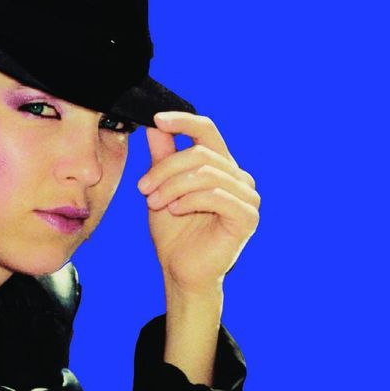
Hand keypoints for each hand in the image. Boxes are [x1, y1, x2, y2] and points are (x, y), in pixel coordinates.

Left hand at [138, 112, 259, 294]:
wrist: (180, 271)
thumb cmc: (174, 232)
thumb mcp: (161, 188)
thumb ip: (162, 157)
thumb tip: (156, 125)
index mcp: (221, 166)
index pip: (207, 130)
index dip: (183, 121)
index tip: (157, 119)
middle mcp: (239, 177)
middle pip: (200, 154)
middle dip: (164, 170)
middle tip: (143, 189)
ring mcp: (248, 196)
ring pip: (205, 174)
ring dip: (172, 186)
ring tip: (154, 203)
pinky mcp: (248, 217)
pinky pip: (216, 195)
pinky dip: (188, 200)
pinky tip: (174, 210)